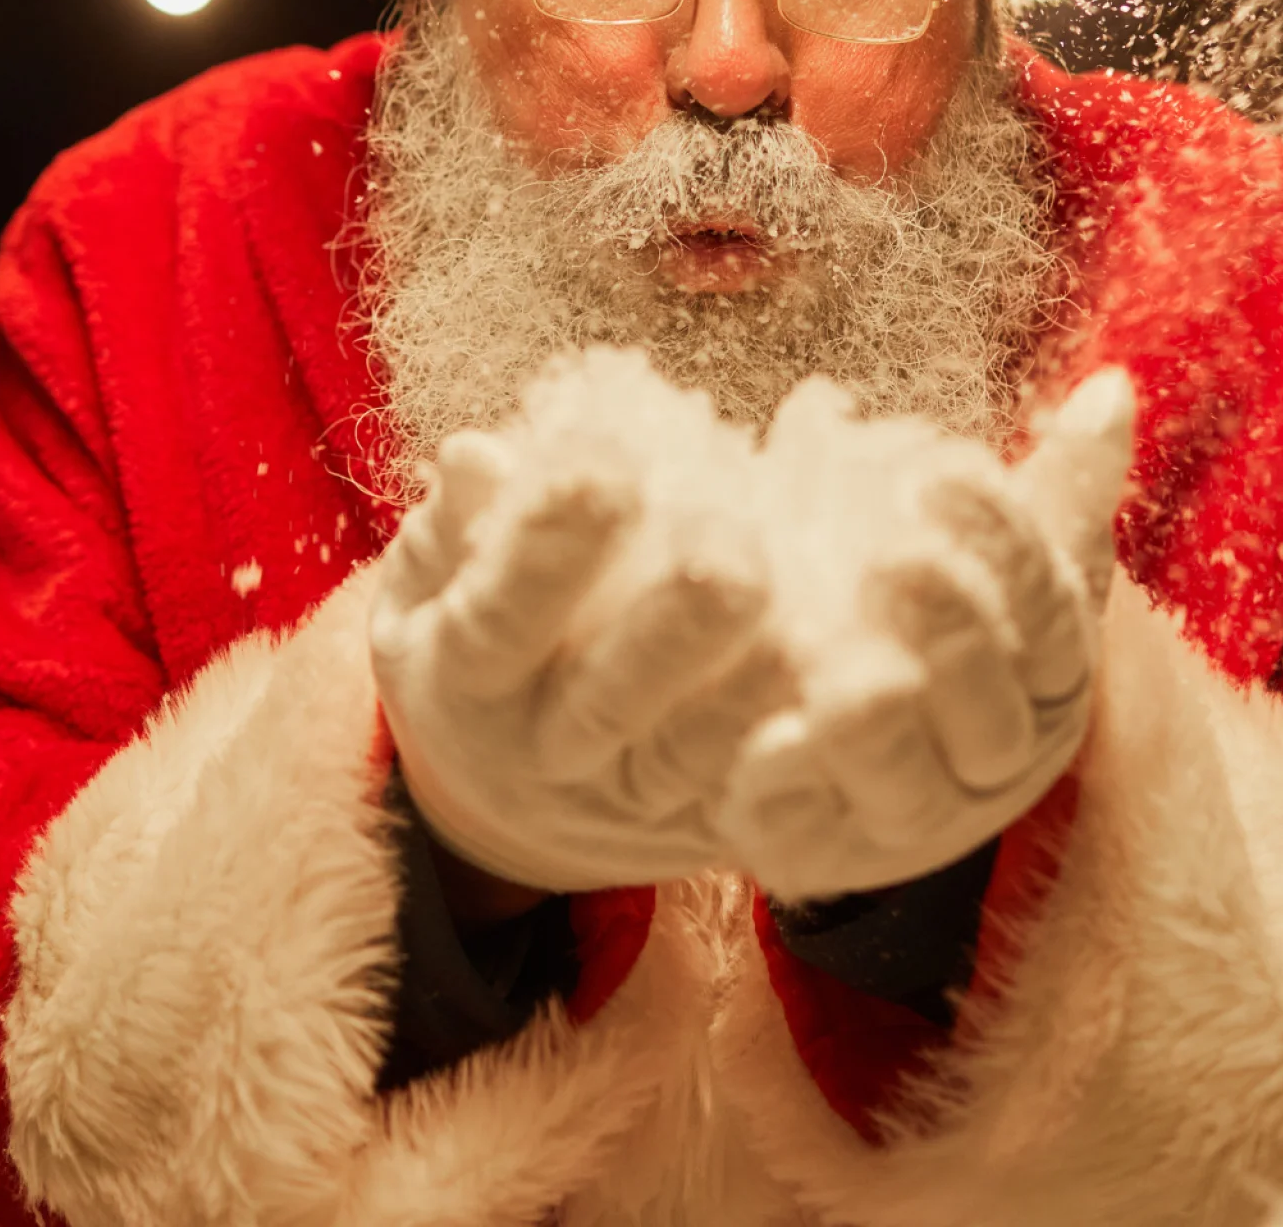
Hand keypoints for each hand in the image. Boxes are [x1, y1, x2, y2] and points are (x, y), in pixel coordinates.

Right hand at [368, 348, 788, 893]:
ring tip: (815, 624)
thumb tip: (476, 457)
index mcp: (464, 679)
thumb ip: (455, 524)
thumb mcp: (429, 584)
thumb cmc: (468, 632)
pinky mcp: (699, 826)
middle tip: (734, 552)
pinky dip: (804, 751)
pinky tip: (853, 682)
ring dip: (757, 692)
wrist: (492, 792)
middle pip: (608, 700)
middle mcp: (542, 751)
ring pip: (694, 757)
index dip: (547, 544)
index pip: (501, 613)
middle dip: (673, 626)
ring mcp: (625, 800)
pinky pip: (754, 798)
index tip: (600, 460)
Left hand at [718, 368, 1134, 899]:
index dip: (1003, 544)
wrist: (800, 713)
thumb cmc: (917, 609)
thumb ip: (1047, 483)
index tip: (943, 473)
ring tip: (837, 670)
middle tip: (892, 559)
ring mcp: (907, 815)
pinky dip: (787, 793)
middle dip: (953, 632)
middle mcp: (989, 758)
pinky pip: (808, 839)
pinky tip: (762, 744)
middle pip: (995, 712)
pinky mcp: (815, 850)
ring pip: (914, 789)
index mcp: (1042, 678)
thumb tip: (1113, 387)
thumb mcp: (973, 541)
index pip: (1050, 615)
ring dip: (879, 728)